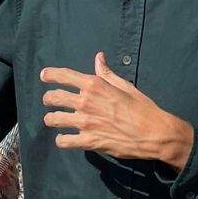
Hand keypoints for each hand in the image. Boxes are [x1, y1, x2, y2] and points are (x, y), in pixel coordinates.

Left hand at [41, 53, 194, 169]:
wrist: (153, 133)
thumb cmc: (142, 107)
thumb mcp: (125, 86)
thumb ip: (107, 73)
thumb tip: (98, 57)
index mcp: (95, 85)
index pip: (64, 76)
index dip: (50, 75)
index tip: (44, 76)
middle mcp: (86, 102)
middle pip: (54, 97)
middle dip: (48, 98)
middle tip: (49, 101)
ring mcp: (85, 123)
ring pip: (53, 119)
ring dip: (51, 119)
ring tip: (53, 119)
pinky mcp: (88, 141)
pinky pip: (64, 141)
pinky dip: (62, 140)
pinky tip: (64, 139)